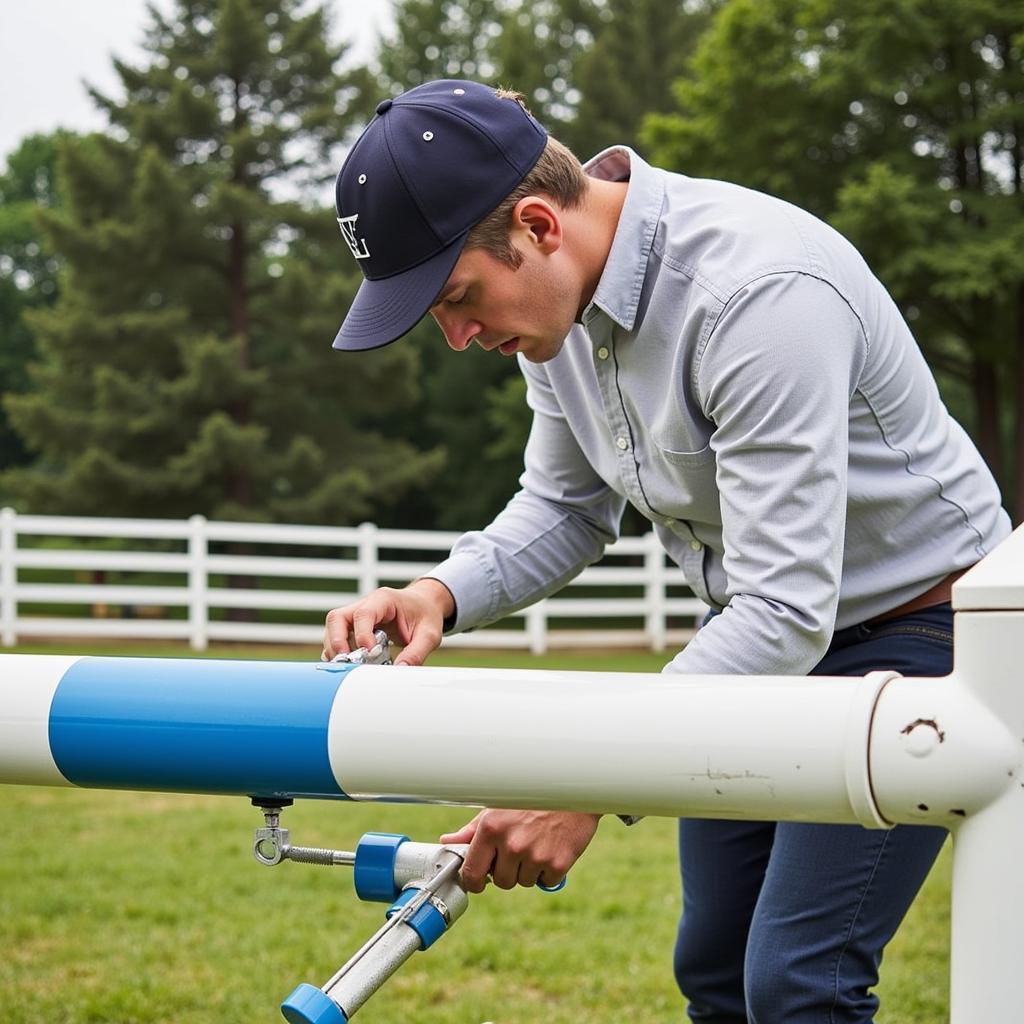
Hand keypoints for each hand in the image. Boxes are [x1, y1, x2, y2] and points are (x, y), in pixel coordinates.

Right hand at [322, 578, 453, 665]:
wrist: (425, 604)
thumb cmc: (426, 614)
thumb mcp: (430, 633)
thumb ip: (417, 652)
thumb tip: (400, 670)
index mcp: (384, 599)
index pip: (364, 614)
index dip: (362, 634)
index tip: (369, 653)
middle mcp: (366, 604)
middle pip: (338, 618)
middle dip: (337, 641)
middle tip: (346, 661)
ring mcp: (357, 614)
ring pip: (334, 627)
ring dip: (335, 648)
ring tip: (347, 666)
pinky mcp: (355, 626)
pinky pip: (338, 637)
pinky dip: (339, 651)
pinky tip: (349, 664)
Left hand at [440, 809, 600, 892]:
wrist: (575, 789)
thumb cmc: (532, 796)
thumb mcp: (498, 806)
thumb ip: (472, 830)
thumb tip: (448, 842)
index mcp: (491, 828)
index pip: (472, 873)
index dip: (474, 881)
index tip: (479, 881)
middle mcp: (512, 843)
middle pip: (501, 882)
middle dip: (508, 870)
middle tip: (519, 847)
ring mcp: (536, 855)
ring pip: (524, 882)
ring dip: (530, 869)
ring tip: (538, 841)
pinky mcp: (558, 863)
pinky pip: (547, 881)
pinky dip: (549, 870)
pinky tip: (552, 846)